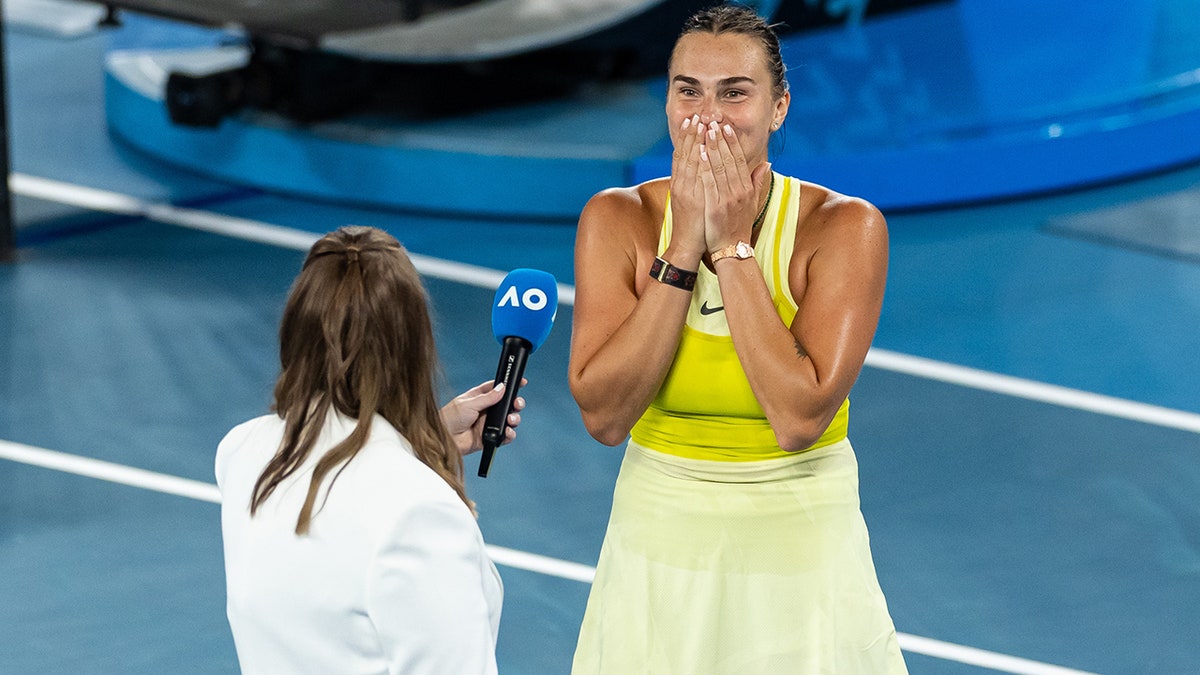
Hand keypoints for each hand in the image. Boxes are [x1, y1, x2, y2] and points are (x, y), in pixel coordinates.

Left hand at [441, 379, 525, 455]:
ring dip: (514, 419)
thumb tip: (502, 388)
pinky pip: (505, 436)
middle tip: (517, 404)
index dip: (509, 385)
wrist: (443, 439)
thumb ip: (488, 397)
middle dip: (515, 403)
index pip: (497, 389)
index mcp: (479, 398)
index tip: (521, 383)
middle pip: (507, 404)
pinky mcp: (489, 438)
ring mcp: (488, 424)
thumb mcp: (469, 403)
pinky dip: (509, 435)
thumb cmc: (449, 418)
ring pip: (508, 420)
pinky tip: (507, 432)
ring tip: (511, 420)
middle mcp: (485, 410)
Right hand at [666, 114, 708, 263]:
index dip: (688, 138)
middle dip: (690, 134)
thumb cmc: (695, 225)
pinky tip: (700, 148)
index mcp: (682, 184)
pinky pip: (693, 177)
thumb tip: (705, 170)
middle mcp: (681, 185)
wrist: (688, 245)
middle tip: (696, 116)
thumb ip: (700, 184)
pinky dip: (696, 161)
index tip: (693, 121)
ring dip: (693, 142)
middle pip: (684, 154)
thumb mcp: (696, 201)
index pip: (683, 155)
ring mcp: (685, 191)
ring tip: (699, 124)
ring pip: (687, 161)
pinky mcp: (690, 200)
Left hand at [699, 121, 770, 250]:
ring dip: (713, 147)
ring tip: (706, 131)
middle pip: (730, 160)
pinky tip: (700, 153)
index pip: (740, 160)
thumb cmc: (739, 224)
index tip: (727, 127)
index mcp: (747, 189)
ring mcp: (727, 199)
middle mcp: (739, 191)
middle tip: (714, 122)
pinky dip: (705, 166)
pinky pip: (709, 182)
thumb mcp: (752, 202)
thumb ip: (757, 181)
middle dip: (722, 140)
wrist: (732, 248)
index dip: (733, 143)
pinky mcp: (715, 207)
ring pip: (720, 168)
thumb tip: (767, 163)